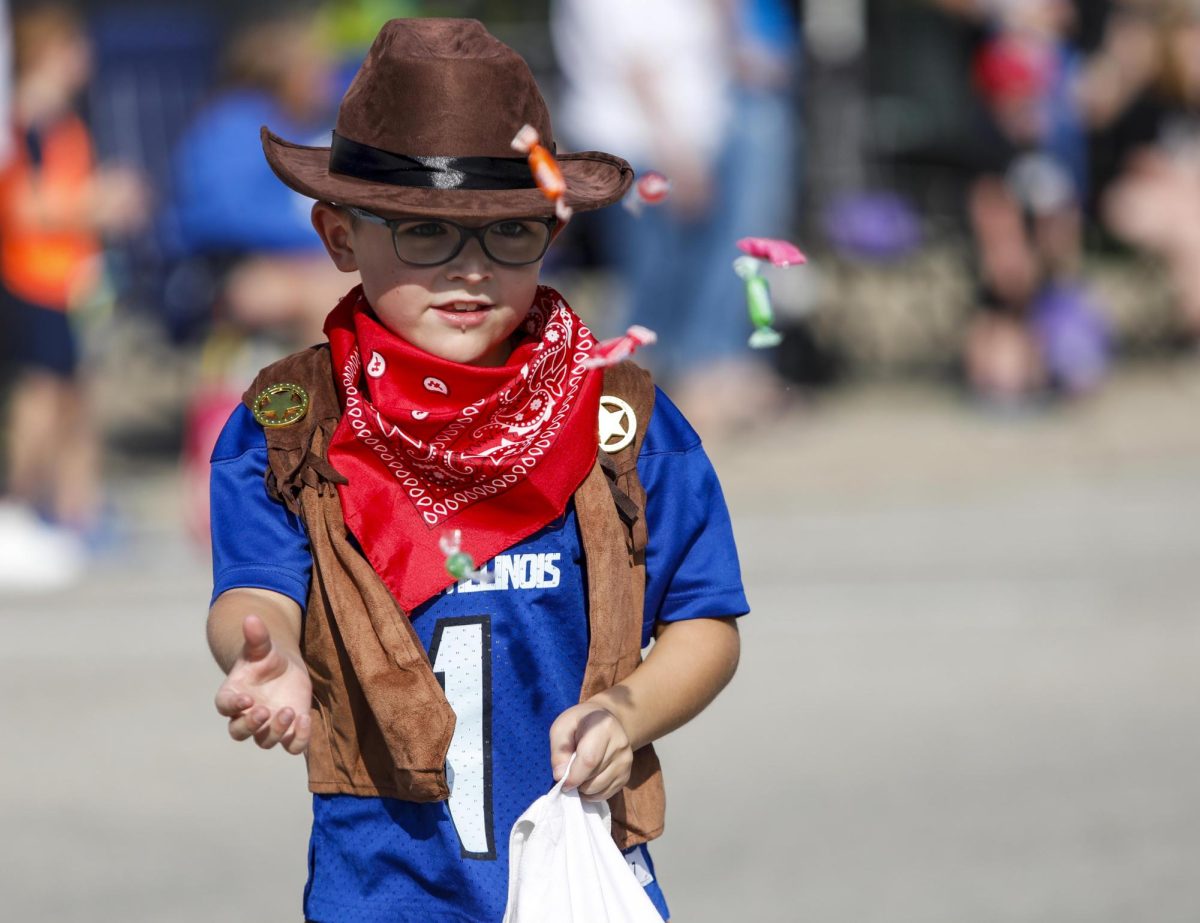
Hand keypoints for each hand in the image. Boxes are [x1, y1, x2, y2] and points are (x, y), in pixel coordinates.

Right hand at [214, 614, 311, 753]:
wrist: (283, 669)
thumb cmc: (266, 659)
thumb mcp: (262, 646)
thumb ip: (256, 636)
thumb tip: (251, 617)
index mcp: (232, 695)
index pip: (224, 706)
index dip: (232, 706)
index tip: (246, 699)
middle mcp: (246, 715)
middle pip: (239, 732)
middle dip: (251, 725)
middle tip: (265, 710)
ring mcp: (267, 726)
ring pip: (265, 741)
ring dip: (275, 730)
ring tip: (289, 711)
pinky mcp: (289, 731)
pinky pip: (292, 746)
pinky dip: (298, 739)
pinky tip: (305, 719)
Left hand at [549, 702, 632, 801]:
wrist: (605, 723)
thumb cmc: (579, 724)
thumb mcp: (561, 728)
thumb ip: (558, 751)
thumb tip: (561, 776)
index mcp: (604, 727)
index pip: (589, 760)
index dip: (574, 776)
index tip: (562, 782)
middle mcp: (620, 744)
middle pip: (595, 777)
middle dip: (577, 783)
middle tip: (568, 775)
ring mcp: (626, 761)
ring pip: (600, 788)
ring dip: (584, 789)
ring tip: (578, 776)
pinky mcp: (627, 774)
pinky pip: (607, 793)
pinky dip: (593, 793)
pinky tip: (588, 781)